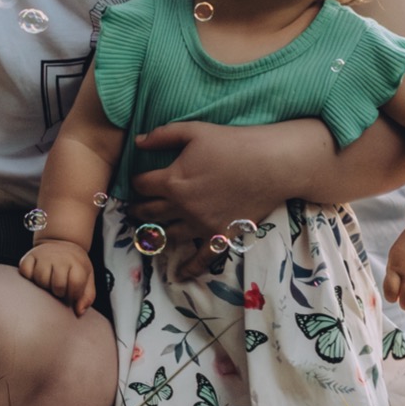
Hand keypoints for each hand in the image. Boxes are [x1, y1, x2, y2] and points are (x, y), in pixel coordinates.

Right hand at [18, 239, 96, 315]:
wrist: (62, 242)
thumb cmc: (75, 265)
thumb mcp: (87, 277)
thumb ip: (87, 296)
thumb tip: (79, 311)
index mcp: (76, 263)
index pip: (75, 285)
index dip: (73, 294)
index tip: (72, 291)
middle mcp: (60, 258)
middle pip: (57, 285)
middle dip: (59, 291)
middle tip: (59, 286)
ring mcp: (43, 256)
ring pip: (41, 280)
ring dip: (44, 285)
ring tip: (49, 280)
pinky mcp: (29, 256)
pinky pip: (25, 272)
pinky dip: (29, 276)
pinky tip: (36, 275)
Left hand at [130, 120, 279, 282]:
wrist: (271, 164)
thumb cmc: (233, 143)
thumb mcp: (194, 130)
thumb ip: (163, 135)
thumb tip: (138, 142)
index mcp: (173, 181)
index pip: (142, 185)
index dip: (136, 182)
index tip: (138, 181)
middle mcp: (182, 207)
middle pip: (149, 212)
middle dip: (138, 210)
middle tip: (133, 209)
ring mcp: (201, 224)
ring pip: (169, 235)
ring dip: (158, 233)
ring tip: (152, 231)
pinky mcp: (220, 235)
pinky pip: (201, 258)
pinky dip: (190, 268)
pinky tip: (181, 274)